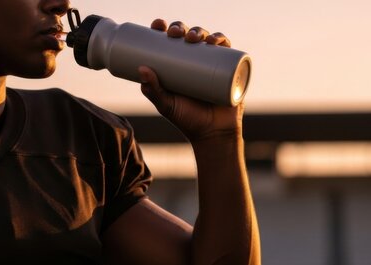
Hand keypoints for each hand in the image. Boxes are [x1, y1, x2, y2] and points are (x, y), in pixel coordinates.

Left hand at [139, 20, 243, 142]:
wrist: (213, 134)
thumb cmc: (187, 119)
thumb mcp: (166, 104)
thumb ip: (153, 90)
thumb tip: (141, 68)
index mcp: (178, 64)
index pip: (170, 40)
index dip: (164, 27)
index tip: (158, 25)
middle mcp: (196, 60)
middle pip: (188, 35)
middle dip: (181, 27)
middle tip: (176, 34)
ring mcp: (213, 64)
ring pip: (207, 39)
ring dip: (201, 31)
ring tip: (195, 38)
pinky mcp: (229, 69)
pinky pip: (228, 50)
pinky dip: (223, 40)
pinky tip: (216, 40)